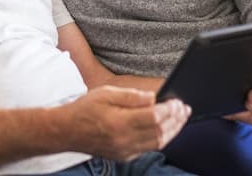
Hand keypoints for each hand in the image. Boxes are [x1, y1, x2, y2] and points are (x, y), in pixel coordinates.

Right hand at [62, 86, 190, 161]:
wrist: (66, 131)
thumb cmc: (85, 108)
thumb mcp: (106, 94)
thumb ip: (131, 96)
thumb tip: (154, 97)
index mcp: (119, 122)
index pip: (154, 118)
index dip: (169, 110)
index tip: (178, 101)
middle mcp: (123, 140)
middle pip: (159, 132)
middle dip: (176, 120)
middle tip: (185, 108)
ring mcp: (124, 151)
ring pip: (158, 143)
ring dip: (172, 130)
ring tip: (180, 118)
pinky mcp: (124, 156)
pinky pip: (148, 148)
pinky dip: (160, 138)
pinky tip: (165, 128)